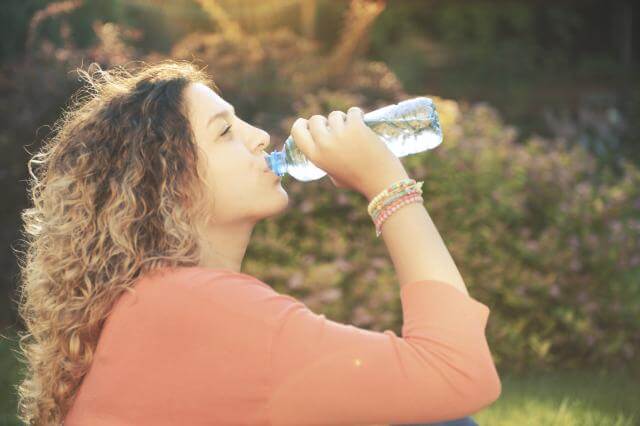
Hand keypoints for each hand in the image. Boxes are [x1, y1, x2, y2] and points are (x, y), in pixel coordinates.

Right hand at [290, 106, 407, 197]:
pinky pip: (352, 111)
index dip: (302, 124)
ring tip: (353, 130)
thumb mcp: (334, 175)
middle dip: (326, 121)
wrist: (381, 182)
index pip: (297, 131)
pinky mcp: (356, 127)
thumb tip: (326, 147)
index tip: (308, 123)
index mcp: (315, 157)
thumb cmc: (359, 181)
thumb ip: (327, 160)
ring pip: (335, 115)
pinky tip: (362, 122)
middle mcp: (324, 144)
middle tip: (338, 128)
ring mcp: (340, 134)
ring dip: (343, 119)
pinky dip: (357, 115)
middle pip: (315, 120)